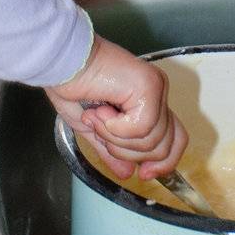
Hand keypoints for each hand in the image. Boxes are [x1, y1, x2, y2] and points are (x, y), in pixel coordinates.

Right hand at [44, 34, 187, 182]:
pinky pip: (142, 129)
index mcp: (146, 99)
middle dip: (128, 152)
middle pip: (165, 146)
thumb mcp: (91, 126)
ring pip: (151, 142)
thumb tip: (127, 172)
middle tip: (101, 132)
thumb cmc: (69, 83)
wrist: (60, 60)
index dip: (163, 164)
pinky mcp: (148, 87)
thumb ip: (111, 148)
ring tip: (96, 115)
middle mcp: (156, 92)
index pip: (174, 140)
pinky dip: (115, 128)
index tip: (141, 174)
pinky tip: (100, 110)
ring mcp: (155, 88)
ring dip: (116, 138)